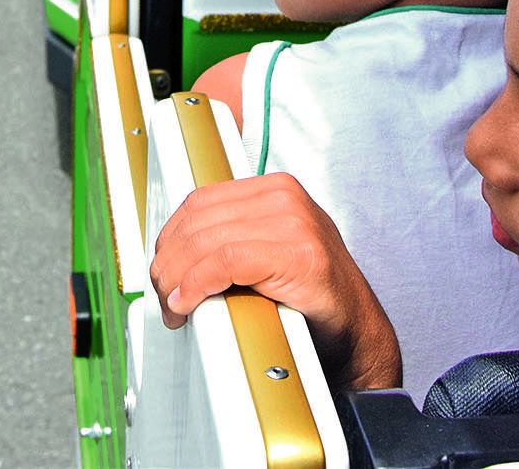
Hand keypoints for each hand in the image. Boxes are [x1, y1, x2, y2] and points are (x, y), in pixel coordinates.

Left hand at [149, 173, 401, 390]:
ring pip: (207, 242)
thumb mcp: (269, 249)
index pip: (201, 201)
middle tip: (162, 294)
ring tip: (172, 306)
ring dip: (177, 279)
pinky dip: (197, 285)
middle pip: (199, 221)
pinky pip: (226, 263)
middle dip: (168, 261)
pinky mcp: (298, 255)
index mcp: (276, 189)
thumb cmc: (311, 295)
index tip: (162, 266)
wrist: (357, 331)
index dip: (171, 236)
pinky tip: (188, 303)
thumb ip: (234, 235)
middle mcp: (285, 197)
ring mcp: (295, 223)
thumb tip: (175, 248)